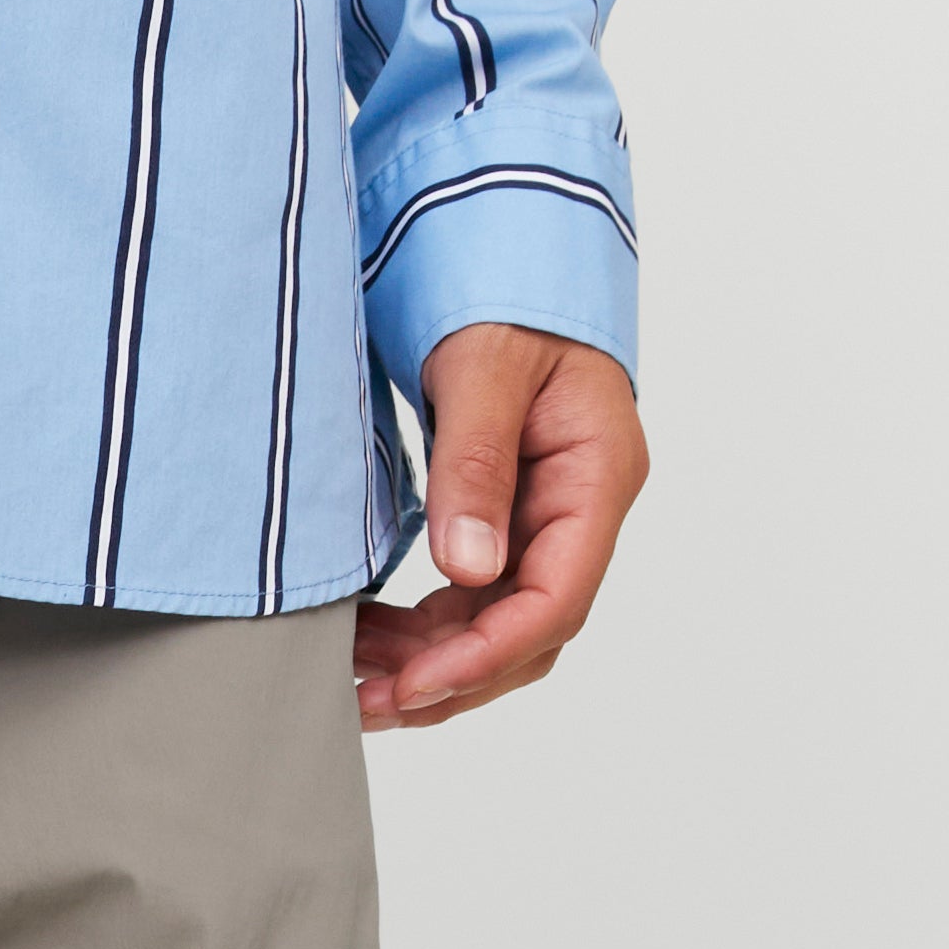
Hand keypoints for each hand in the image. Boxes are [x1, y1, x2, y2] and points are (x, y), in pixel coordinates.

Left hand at [353, 325, 647, 733]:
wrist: (505, 244)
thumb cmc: (509, 285)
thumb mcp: (487, 365)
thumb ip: (476, 465)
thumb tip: (467, 568)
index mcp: (597, 476)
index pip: (556, 599)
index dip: (485, 657)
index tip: (413, 685)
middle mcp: (579, 509)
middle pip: (527, 633)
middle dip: (449, 679)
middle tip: (365, 704)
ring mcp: (544, 518)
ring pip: (494, 625)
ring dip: (426, 661)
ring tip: (351, 676)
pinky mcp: (506, 517)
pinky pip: (468, 597)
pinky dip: (418, 630)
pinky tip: (367, 637)